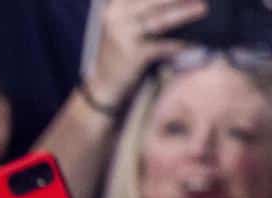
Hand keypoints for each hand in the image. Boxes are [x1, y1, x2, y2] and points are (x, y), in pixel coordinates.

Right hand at [84, 0, 203, 107]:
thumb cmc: (121, 48)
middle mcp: (116, 17)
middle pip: (153, 0)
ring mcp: (122, 36)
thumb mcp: (124, 22)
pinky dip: (178, 44)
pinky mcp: (131, 55)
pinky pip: (162, 45)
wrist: (104, 82)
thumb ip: (142, 6)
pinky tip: (193, 42)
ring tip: (202, 8)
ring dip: (183, 14)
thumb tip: (179, 1)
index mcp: (115, 5)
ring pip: (160, 21)